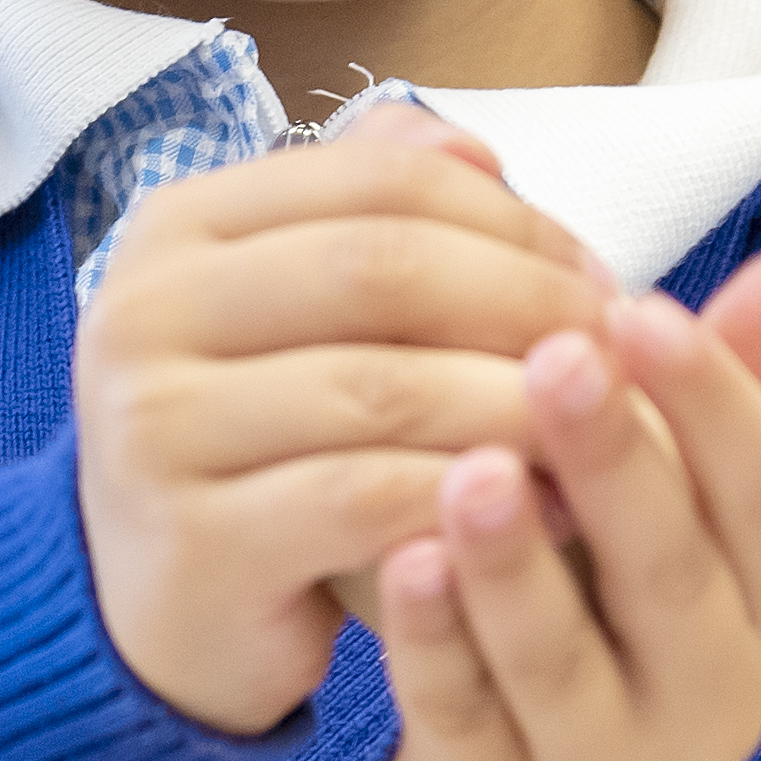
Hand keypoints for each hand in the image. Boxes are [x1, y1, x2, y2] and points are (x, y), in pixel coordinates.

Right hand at [74, 130, 615, 736]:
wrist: (164, 607)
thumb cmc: (264, 443)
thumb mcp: (305, 312)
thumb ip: (381, 215)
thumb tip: (481, 153)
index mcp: (179, 227)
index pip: (380, 178)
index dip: (513, 220)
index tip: (597, 277)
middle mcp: (143, 311)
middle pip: (384, 268)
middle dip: (527, 306)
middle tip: (617, 353)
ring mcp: (154, 428)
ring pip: (386, 388)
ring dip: (520, 408)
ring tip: (604, 434)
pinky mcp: (194, 541)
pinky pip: (368, 499)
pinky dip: (474, 499)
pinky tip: (550, 512)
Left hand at [365, 253, 760, 760]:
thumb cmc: (620, 626)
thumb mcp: (686, 525)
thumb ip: (728, 401)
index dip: (715, 399)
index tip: (643, 308)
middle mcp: (708, 682)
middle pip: (668, 568)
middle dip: (618, 460)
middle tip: (559, 356)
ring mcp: (608, 759)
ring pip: (563, 657)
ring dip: (517, 562)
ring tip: (471, 469)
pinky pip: (466, 717)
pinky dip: (434, 642)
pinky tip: (397, 562)